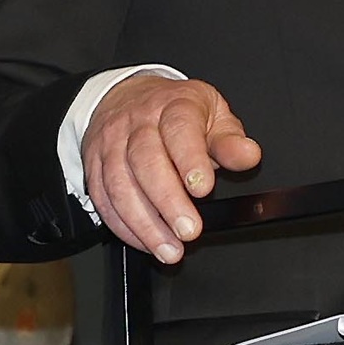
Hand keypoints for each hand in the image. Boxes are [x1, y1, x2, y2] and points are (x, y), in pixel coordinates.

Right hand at [81, 75, 262, 260]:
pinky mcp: (94, 166)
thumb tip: (249, 155)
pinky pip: (103, 199)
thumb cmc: (176, 110)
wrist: (126, 96)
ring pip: (120, 185)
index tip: (203, 188)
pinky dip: (123, 226)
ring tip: (169, 248)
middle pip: (146, 162)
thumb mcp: (213, 115)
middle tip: (189, 230)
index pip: (179, 130)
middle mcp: (138, 124)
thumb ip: (230, 141)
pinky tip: (145, 242)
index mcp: (173, 106)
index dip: (190, 160)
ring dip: (144, 223)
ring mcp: (112, 144)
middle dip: (167, 202)